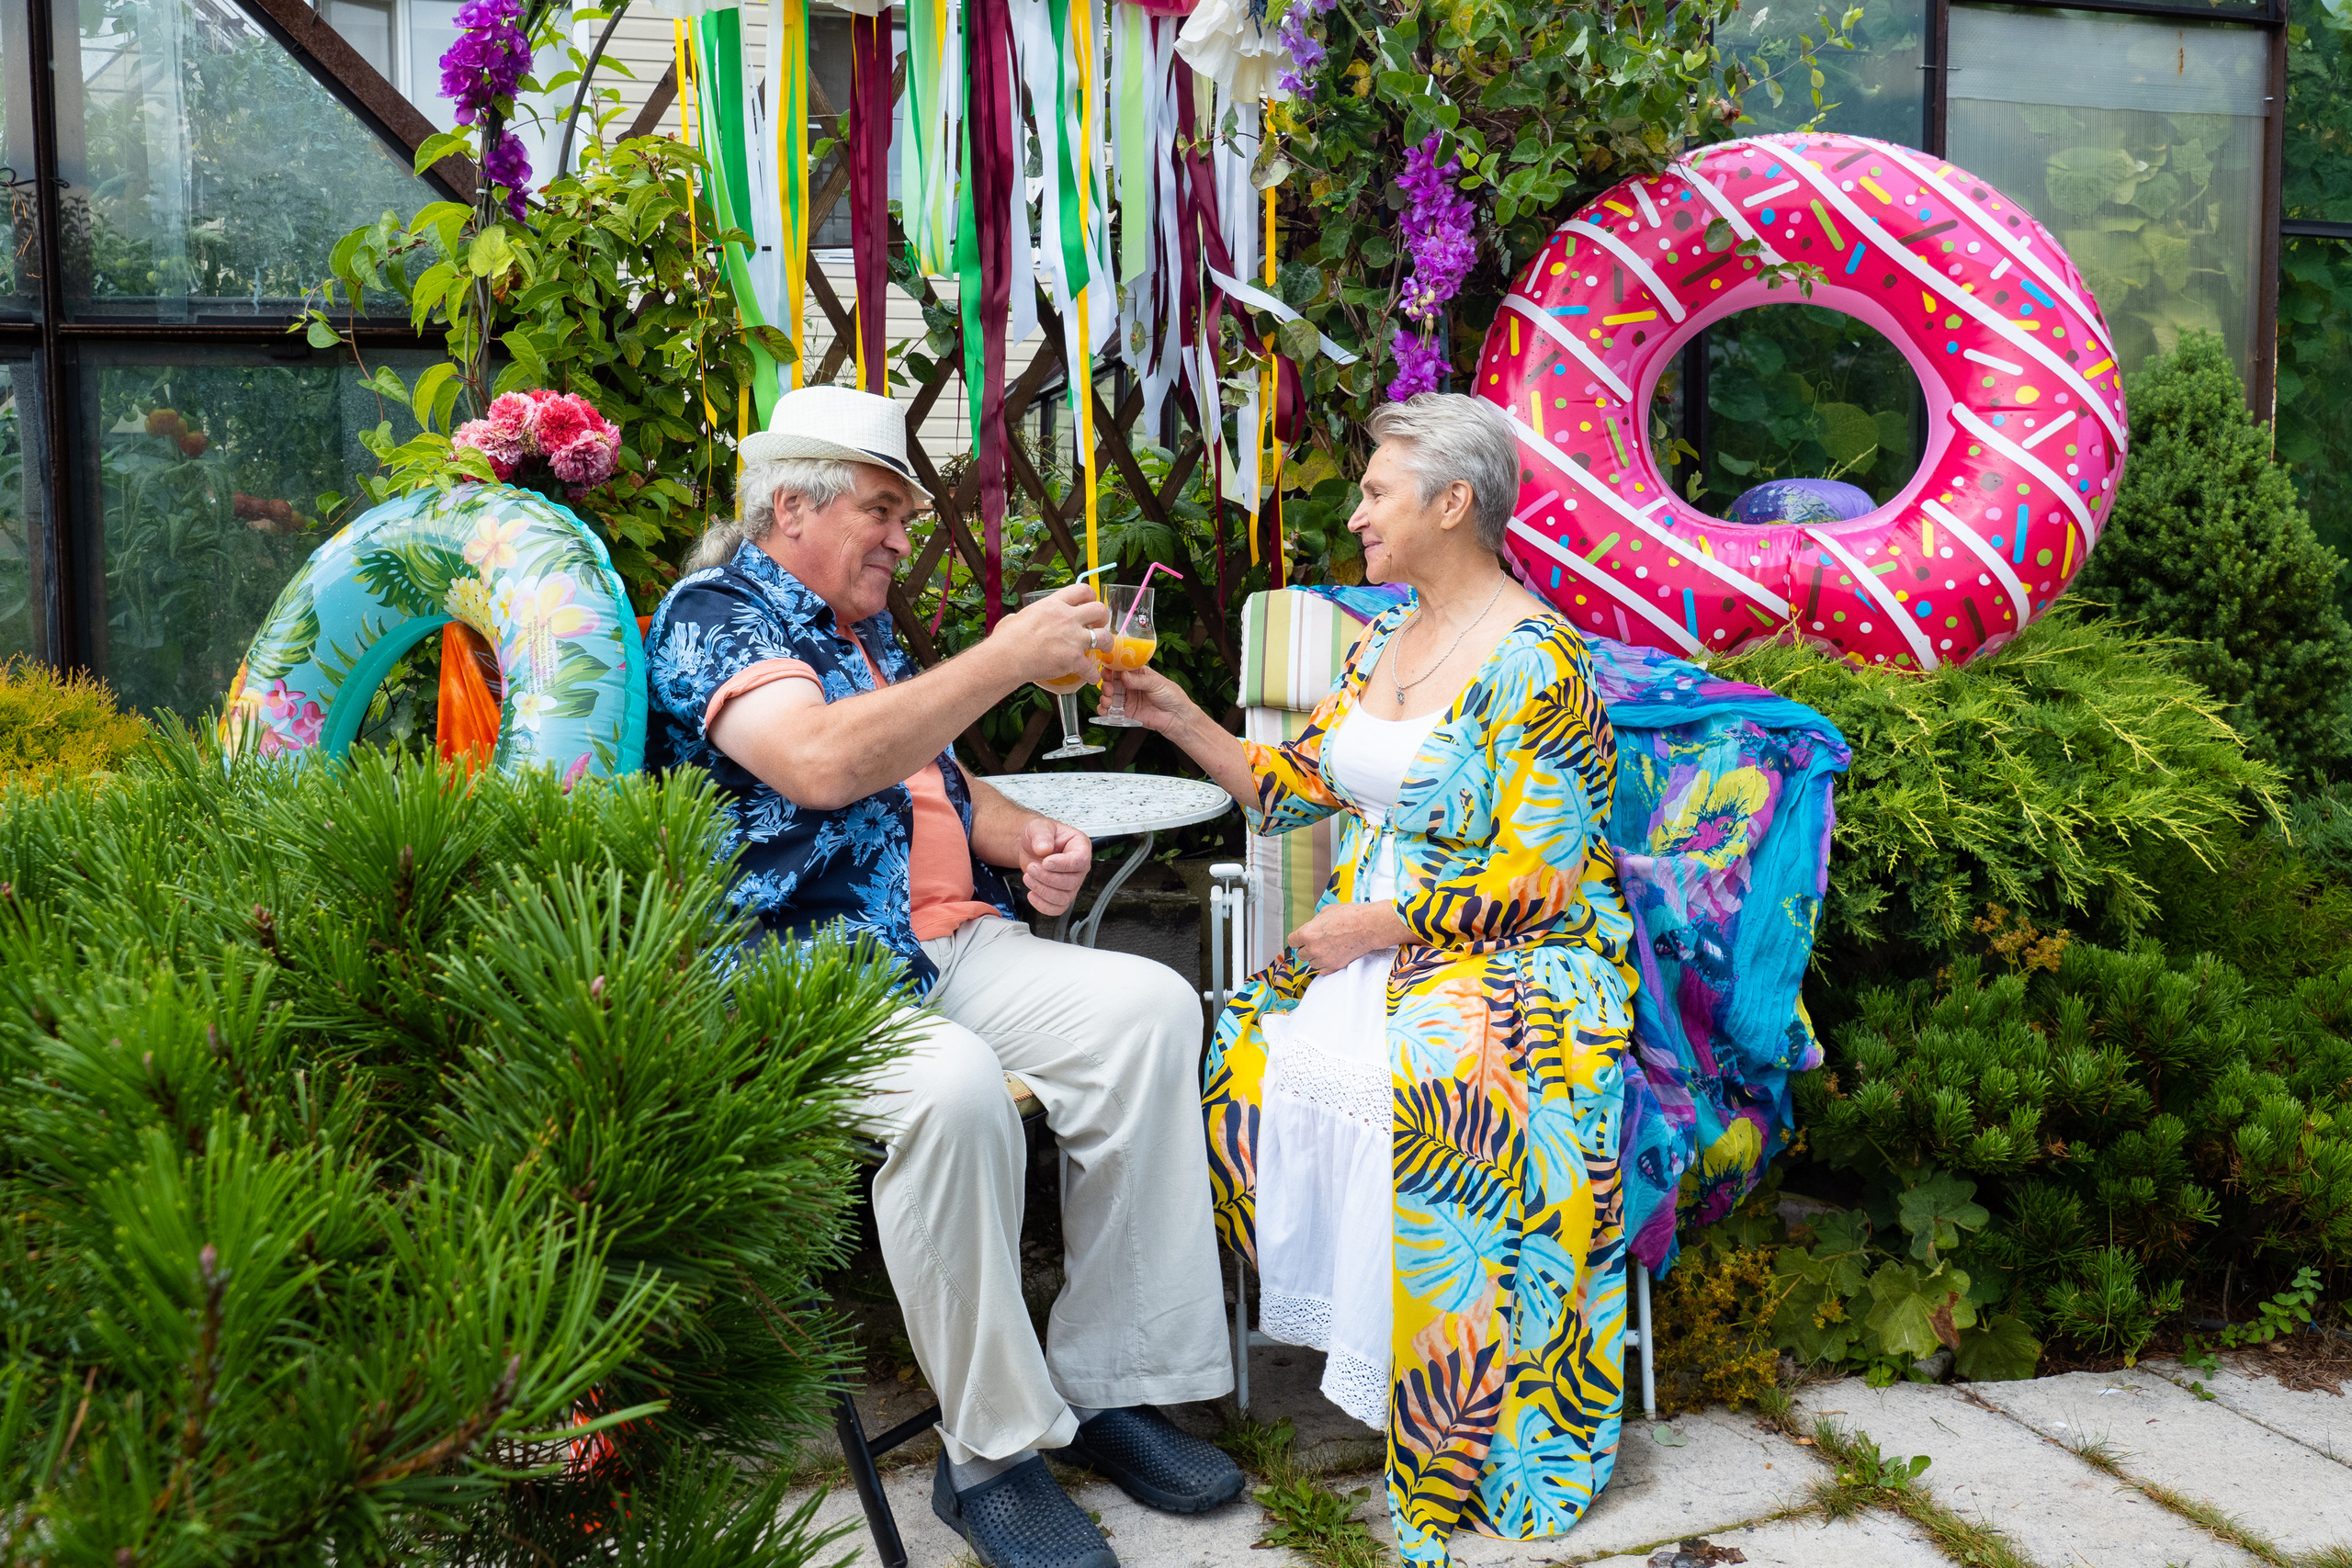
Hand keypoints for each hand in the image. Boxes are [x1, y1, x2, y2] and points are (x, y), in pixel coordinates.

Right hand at [991, 583, 1109, 687]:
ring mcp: (1073, 638)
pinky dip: (1093, 674)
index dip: (1091, 596)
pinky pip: (1092, 668)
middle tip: (1099, 626)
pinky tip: (1091, 678)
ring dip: (1107, 644)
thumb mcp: (1016, 617)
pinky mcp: (1074, 659)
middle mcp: (1068, 618)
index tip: (1091, 603)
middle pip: (1099, 610)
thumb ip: (1023, 617)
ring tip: (1104, 649)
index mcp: (1054, 604)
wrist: (1008, 656)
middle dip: (1103, 618)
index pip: (1082, 590)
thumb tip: (1015, 620)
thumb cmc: (1006, 638)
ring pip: (1104, 637)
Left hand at [1017, 816, 1091, 916]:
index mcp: (1080, 847)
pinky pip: (1057, 908)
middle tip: (1032, 867)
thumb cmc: (1040, 835)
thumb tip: (1044, 848)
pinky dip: (1043, 906)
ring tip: (1028, 877)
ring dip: (1043, 891)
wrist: (1031, 846)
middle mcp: (1079, 867)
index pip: (1080, 861)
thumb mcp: (1039, 826)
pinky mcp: (1061, 895)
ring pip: (1064, 898)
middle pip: (1071, 882)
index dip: (1063, 865)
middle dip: (1047, 878)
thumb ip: (1042, 835)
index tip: (1046, 862)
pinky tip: (1032, 894)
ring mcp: (1072, 883)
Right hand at [1102, 663, 1195, 732]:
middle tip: (1109, 688)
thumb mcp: (1156, 683)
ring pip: (1109, 695)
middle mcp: (1130, 685)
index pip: (1120, 667)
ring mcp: (1127, 698)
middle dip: (1106, 683)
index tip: (1107, 670)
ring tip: (1108, 700)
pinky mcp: (1126, 712)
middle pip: (1111, 681)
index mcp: (1137, 673)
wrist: (1176, 716)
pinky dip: (1104, 710)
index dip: (1111, 668)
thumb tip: (1123, 676)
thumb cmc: (1171, 695)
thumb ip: (1139, 680)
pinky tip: (1104, 710)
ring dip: (1104, 696)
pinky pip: (1111, 710)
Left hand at [1288, 901, 1406, 972]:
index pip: (1292, 941)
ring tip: (1325, 949)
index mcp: (1307, 933)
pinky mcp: (1335, 966)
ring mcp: (1324, 959)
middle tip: (1315, 943)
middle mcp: (1313, 948)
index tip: (1300, 939)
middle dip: (1306, 948)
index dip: (1296, 939)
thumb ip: (1315, 922)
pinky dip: (1324, 965)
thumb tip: (1314, 925)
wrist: (1367, 926)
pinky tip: (1330, 957)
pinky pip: (1322, 970)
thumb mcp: (1326, 911)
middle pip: (1300, 954)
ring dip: (1315, 958)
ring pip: (1311, 963)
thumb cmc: (1350, 915)